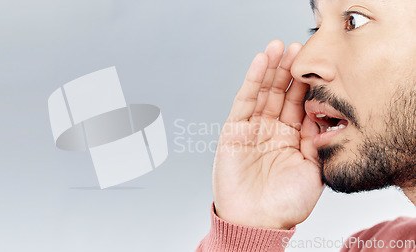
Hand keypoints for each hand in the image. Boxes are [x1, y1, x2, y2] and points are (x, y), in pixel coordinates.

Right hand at [212, 40, 324, 229]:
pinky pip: (244, 101)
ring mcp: (252, 129)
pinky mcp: (234, 130)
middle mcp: (271, 131)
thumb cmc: (285, 203)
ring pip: (262, 92)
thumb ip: (316, 140)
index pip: (298, 105)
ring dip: (270, 69)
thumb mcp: (313, 170)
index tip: (315, 65)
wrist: (258, 221)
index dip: (305, 85)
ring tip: (278, 47)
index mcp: (290, 140)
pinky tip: (261, 62)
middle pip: (280, 94)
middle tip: (297, 47)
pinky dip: (252, 80)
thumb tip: (322, 113)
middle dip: (288, 71)